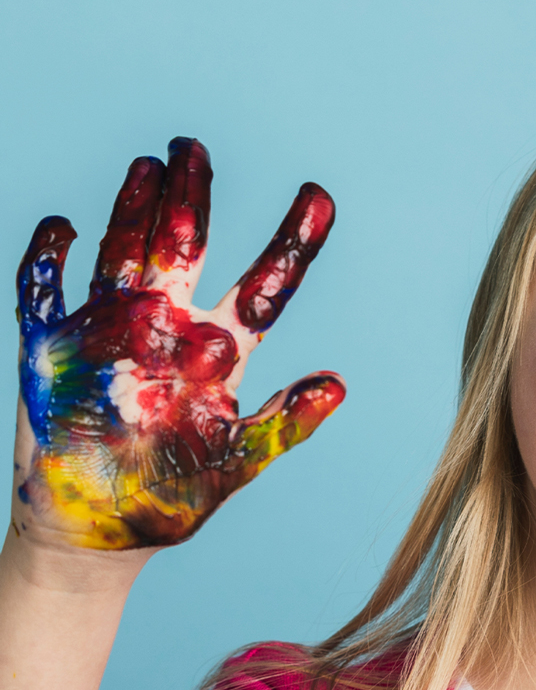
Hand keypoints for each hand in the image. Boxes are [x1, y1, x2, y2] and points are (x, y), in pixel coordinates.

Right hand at [13, 139, 344, 551]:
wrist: (94, 543)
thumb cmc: (169, 500)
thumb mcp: (235, 464)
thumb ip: (282, 425)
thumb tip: (338, 384)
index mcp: (219, 350)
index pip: (264, 284)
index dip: (292, 241)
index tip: (319, 194)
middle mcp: (166, 327)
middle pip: (184, 246)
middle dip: (191, 195)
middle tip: (196, 146)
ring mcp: (109, 332)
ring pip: (121, 252)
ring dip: (131, 211)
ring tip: (147, 165)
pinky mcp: (51, 350)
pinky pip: (42, 291)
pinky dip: (47, 258)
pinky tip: (62, 227)